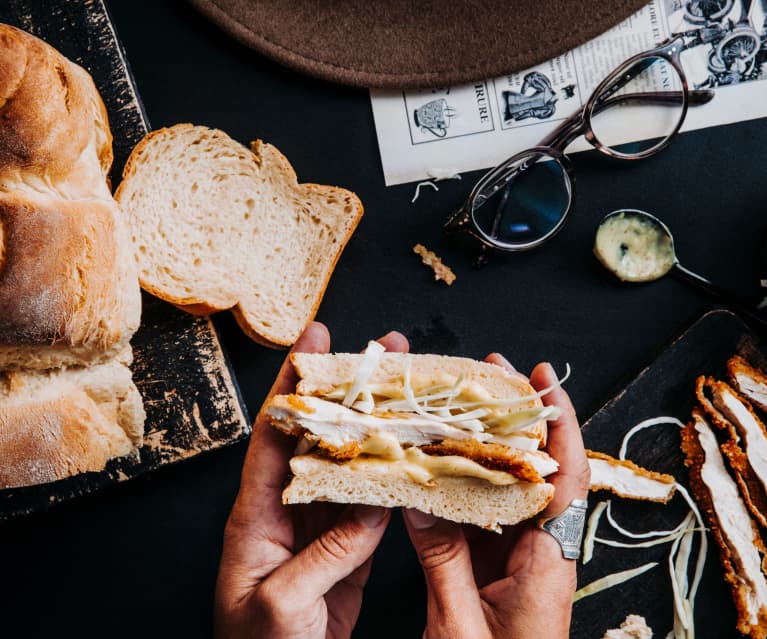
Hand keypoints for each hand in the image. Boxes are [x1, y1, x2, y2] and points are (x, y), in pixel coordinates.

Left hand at [214, 322, 408, 638]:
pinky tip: (413, 459)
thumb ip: (327, 552)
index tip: (313, 340)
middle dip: (350, 391)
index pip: (275, 434)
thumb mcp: (283, 603)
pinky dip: (392, 481)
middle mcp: (286, 511)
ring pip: (352, 466)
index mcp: (256, 515)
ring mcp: (318, 529)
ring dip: (378, 430)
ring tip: (407, 394)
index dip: (293, 384)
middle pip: (322, 437)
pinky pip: (371, 507)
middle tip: (384, 352)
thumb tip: (373, 506)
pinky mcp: (345, 552)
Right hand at [403, 355, 589, 638]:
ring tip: (460, 406)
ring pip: (506, 489)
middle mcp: (539, 553)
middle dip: (515, 419)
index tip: (544, 381)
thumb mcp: (459, 625)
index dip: (559, 425)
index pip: (565, 480)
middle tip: (490, 375)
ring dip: (485, 447)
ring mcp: (516, 558)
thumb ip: (442, 559)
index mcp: (546, 565)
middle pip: (535, 471)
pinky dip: (462, 485)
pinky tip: (439, 464)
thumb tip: (420, 497)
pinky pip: (482, 515)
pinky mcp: (494, 567)